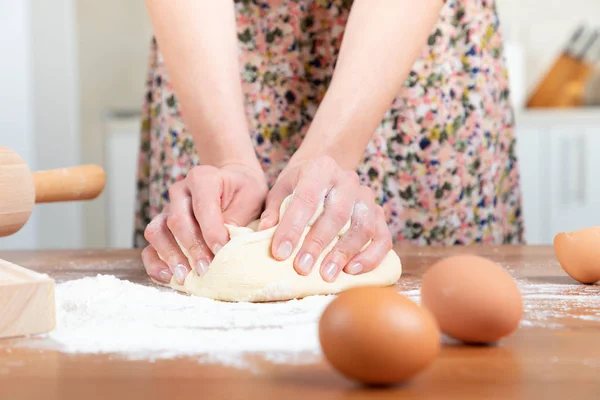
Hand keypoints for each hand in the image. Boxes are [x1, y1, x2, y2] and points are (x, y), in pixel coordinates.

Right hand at [142, 163, 267, 284]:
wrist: (233, 183)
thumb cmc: (244, 191)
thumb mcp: (252, 197)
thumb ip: (239, 218)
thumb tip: (227, 245)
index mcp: (203, 178)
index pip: (202, 205)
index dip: (211, 230)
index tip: (221, 250)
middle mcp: (180, 191)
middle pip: (177, 220)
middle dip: (192, 248)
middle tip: (205, 269)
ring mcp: (167, 208)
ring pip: (158, 231)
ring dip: (170, 256)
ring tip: (184, 276)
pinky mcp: (162, 225)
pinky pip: (150, 244)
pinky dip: (155, 261)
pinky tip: (167, 276)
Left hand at [259, 156, 392, 282]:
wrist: (326, 171)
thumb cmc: (299, 185)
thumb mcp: (281, 190)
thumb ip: (273, 210)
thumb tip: (264, 232)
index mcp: (320, 168)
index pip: (307, 198)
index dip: (292, 227)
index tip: (280, 253)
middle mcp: (348, 179)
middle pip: (337, 214)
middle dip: (318, 244)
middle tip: (302, 268)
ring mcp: (367, 196)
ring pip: (363, 227)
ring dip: (344, 253)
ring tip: (326, 275)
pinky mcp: (380, 213)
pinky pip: (383, 237)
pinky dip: (371, 256)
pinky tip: (352, 270)